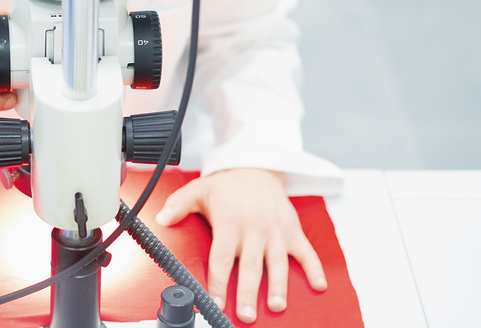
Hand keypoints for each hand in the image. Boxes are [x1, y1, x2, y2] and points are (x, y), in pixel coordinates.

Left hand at [156, 168, 326, 322]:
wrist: (258, 168)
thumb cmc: (228, 186)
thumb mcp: (199, 190)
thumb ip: (179, 204)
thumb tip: (161, 219)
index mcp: (230, 224)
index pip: (222, 258)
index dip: (218, 282)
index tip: (215, 301)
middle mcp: (254, 230)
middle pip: (250, 266)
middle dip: (248, 292)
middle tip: (246, 314)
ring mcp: (276, 231)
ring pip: (278, 263)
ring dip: (279, 286)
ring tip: (277, 306)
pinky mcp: (292, 231)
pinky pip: (306, 251)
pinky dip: (315, 268)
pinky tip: (319, 286)